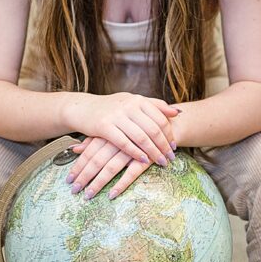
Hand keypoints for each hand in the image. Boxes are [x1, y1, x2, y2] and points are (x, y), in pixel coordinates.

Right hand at [65, 92, 179, 165]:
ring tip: (161, 162)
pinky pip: (124, 143)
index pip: (160, 118)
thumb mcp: (133, 102)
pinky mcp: (104, 126)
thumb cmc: (111, 108)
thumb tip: (178, 112)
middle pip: (153, 128)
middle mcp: (129, 105)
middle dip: (164, 145)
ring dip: (153, 151)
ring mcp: (116, 115)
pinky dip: (136, 153)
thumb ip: (155, 106)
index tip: (174, 146)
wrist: (82, 108)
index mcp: (138, 100)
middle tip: (171, 158)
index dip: (169, 133)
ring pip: (141, 137)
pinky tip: (144, 161)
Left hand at [66, 136, 153, 199]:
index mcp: (110, 133)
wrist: (167, 125)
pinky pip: (131, 173)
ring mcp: (132, 150)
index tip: (69, 180)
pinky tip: (111, 194)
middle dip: (84, 177)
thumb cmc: (136, 128)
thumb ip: (95, 138)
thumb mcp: (115, 130)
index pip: (90, 152)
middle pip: (97, 161)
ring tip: (88, 195)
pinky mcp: (146, 158)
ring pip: (111, 168)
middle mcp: (118, 141)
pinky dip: (121, 184)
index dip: (78, 166)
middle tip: (74, 190)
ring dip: (98, 183)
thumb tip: (75, 148)